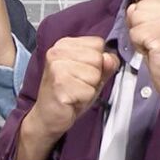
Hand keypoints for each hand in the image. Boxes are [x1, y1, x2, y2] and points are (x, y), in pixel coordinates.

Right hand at [18, 36, 118, 159]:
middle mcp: (57, 52)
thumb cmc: (69, 94)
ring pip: (95, 75)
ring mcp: (56, 67)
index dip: (98, 61)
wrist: (48, 116)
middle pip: (98, 58)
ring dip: (89, 88)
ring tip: (75, 92)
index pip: (98, 43)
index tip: (82, 72)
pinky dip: (84, 99)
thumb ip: (104, 65)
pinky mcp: (59, 84)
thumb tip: (111, 58)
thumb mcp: (91, 75)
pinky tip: (72, 100)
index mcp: (63, 45)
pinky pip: (89, 90)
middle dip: (94, 76)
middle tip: (78, 85)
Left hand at [127, 0, 159, 108]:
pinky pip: (134, 33)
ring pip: (134, 18)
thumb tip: (132, 7)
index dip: (145, 16)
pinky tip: (153, 52)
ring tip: (155, 46)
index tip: (159, 32)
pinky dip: (138, 45)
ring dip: (138, 35)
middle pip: (139, 7)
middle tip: (156, 41)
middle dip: (140, 25)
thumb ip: (155, 11)